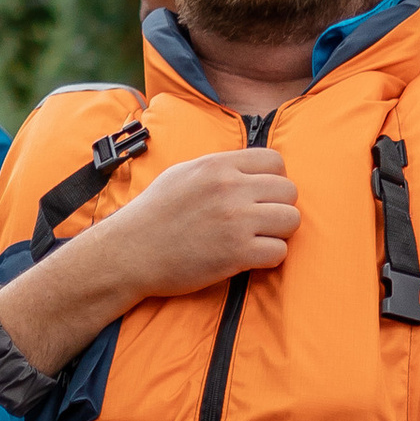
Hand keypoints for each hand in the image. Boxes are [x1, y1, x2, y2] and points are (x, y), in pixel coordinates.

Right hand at [0, 150, 298, 378]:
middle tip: (259, 223)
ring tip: (256, 240)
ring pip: (291, 220)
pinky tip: (249, 259)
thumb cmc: (152, 215)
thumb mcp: (182, 174)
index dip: (273, 180)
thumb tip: (247, 168)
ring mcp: (236, 221)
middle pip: (289, 191)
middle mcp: (231, 188)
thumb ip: (218, 168)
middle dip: (278, 207)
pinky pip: (280, 252)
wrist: (128, 253)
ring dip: (278, 233)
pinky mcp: (237, 254)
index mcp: (218, 165)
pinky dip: (269, 258)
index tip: (259, 197)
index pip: (276, 161)